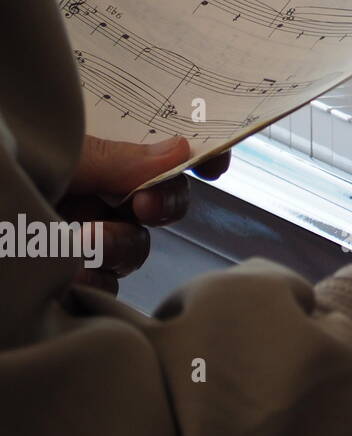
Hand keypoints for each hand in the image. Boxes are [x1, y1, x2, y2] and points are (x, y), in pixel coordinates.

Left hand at [57, 135, 230, 293]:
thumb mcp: (54, 159)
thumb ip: (113, 159)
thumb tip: (182, 150)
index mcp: (89, 155)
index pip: (153, 152)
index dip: (193, 157)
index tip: (213, 167)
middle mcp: (89, 193)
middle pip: (160, 200)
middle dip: (164, 204)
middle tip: (145, 206)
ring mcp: (80, 237)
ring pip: (135, 246)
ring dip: (118, 246)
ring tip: (81, 242)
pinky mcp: (66, 278)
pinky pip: (105, 286)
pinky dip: (96, 283)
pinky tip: (71, 274)